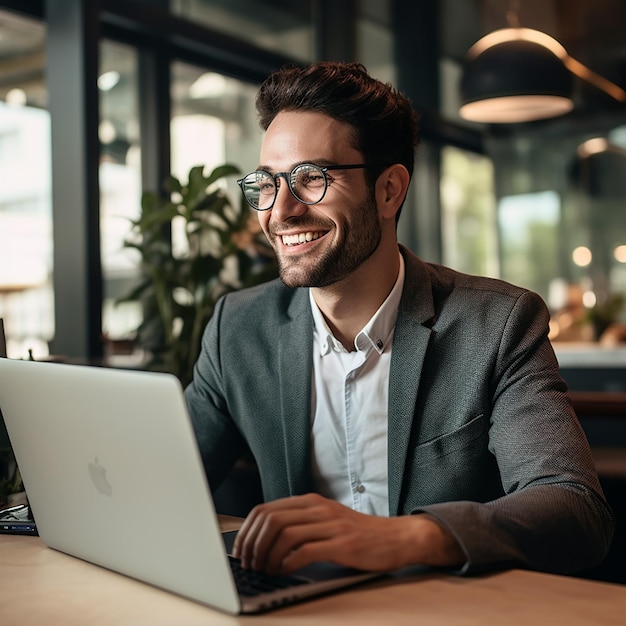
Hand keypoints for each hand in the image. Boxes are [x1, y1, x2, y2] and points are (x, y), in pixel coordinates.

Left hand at [231, 493, 464, 574]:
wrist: (397, 537)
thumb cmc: (359, 534)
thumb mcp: (326, 521)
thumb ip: (300, 523)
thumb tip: (264, 540)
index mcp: (310, 502)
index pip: (265, 509)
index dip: (247, 532)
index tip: (241, 551)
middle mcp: (318, 509)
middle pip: (270, 520)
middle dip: (253, 544)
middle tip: (250, 564)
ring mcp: (330, 525)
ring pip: (284, 534)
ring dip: (267, 555)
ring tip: (265, 570)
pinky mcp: (342, 544)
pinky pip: (305, 550)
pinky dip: (288, 563)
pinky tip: (284, 572)